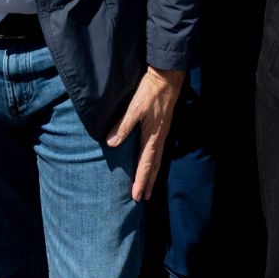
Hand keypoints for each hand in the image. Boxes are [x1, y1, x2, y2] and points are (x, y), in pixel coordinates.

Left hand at [106, 67, 184, 200]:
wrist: (167, 79)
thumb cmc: (150, 92)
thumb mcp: (135, 107)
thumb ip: (123, 125)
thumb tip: (111, 144)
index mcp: (152, 137)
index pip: (145, 165)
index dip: (141, 181)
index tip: (136, 196)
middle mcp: (159, 139)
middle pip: (154, 167)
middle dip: (148, 183)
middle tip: (143, 198)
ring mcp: (161, 134)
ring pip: (157, 160)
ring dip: (152, 175)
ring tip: (149, 188)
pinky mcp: (161, 128)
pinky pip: (158, 152)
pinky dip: (154, 163)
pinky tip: (151, 163)